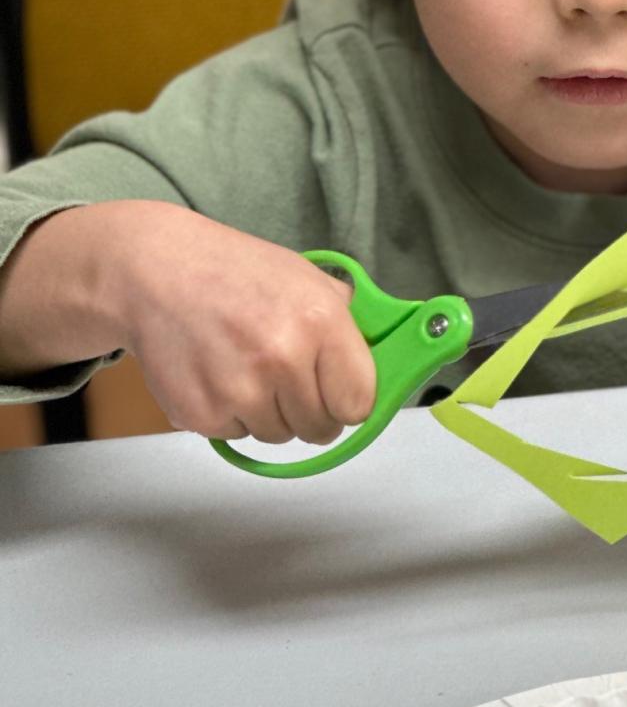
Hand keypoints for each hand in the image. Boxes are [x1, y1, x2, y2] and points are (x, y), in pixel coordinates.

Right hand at [0, 201, 375, 442]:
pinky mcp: (201, 412)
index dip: (348, 399)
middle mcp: (282, 357)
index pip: (360, 403)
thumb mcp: (306, 279)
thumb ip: (349, 323)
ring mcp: (239, 389)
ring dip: (268, 411)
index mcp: (321, 321)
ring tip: (245, 365)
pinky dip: (230, 413)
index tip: (337, 389)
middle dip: (309, 408)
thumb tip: (392, 358)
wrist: (153, 271)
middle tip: (285, 374)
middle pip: (321, 427)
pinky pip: (237, 435)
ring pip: (279, 435)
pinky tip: (217, 373)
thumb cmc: (234, 272)